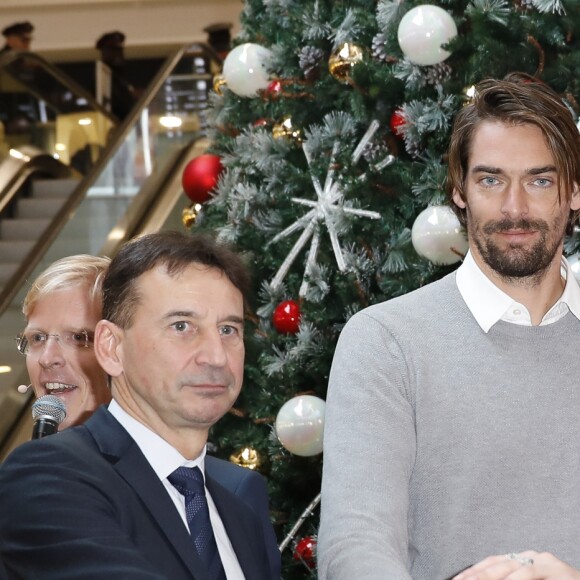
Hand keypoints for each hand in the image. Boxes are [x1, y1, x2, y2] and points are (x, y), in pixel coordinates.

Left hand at [452, 552, 579, 579]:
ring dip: (488, 577)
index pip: (490, 564)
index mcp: (521, 562)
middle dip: (474, 574)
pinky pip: (529, 572)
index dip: (472, 571)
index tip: (455, 579)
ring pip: (508, 567)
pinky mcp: (554, 567)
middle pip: (494, 564)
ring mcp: (541, 560)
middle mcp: (528, 557)